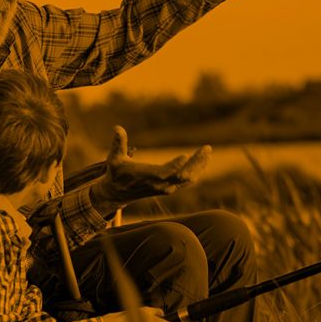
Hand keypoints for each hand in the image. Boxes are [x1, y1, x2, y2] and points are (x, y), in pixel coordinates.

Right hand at [89, 125, 211, 212]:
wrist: (117, 193)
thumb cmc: (116, 173)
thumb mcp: (113, 158)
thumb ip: (117, 144)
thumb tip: (117, 128)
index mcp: (146, 177)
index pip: (164, 173)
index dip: (174, 166)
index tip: (185, 155)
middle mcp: (159, 185)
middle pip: (182, 177)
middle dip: (196, 163)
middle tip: (207, 148)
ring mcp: (166, 188)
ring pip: (188, 179)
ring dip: (199, 166)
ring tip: (207, 151)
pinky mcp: (169, 189)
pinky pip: (187, 182)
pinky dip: (196, 171)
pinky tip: (203, 161)